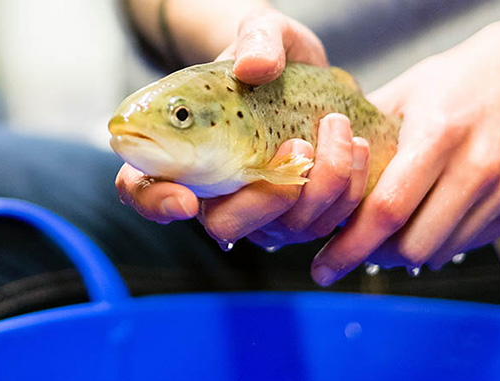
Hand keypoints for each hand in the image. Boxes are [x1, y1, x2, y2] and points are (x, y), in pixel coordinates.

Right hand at [117, 8, 370, 242]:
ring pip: (281, 230)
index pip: (143, 190)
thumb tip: (253, 66)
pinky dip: (347, 188)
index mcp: (179, 148)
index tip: (185, 200)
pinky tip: (356, 146)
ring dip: (321, 183)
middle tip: (296, 144)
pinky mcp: (298, 213)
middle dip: (264, 199)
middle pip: (223, 225)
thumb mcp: (262, 30)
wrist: (308, 74)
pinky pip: (321, 223)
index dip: (156, 203)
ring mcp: (258, 207)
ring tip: (339, 126)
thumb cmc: (266, 54)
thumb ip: (257, 39)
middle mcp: (214, 188)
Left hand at [310, 23, 499, 285]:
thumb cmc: (451, 82)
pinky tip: (425, 220)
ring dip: (404, 252)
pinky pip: (466, 245)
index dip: (350, 246)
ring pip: (439, 252)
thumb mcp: (399, 95)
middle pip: (413, 245)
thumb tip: (314, 178)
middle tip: (353, 247)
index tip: (322, 268)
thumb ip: (358, 138)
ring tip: (386, 233)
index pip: (387, 210)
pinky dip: (438, 243)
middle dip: (373, 255)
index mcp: (437, 136)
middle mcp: (476, 167)